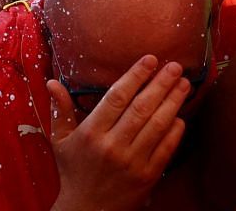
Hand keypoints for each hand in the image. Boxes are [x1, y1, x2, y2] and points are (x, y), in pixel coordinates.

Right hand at [47, 58, 188, 210]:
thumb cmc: (74, 172)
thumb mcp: (61, 141)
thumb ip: (61, 110)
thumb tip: (52, 82)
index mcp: (90, 133)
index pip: (117, 97)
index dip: (135, 75)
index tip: (151, 59)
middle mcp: (111, 146)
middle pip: (141, 108)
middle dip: (161, 84)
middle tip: (176, 66)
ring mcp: (131, 162)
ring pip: (157, 125)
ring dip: (173, 102)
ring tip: (183, 84)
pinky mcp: (147, 176)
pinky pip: (166, 148)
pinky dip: (175, 130)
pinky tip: (181, 115)